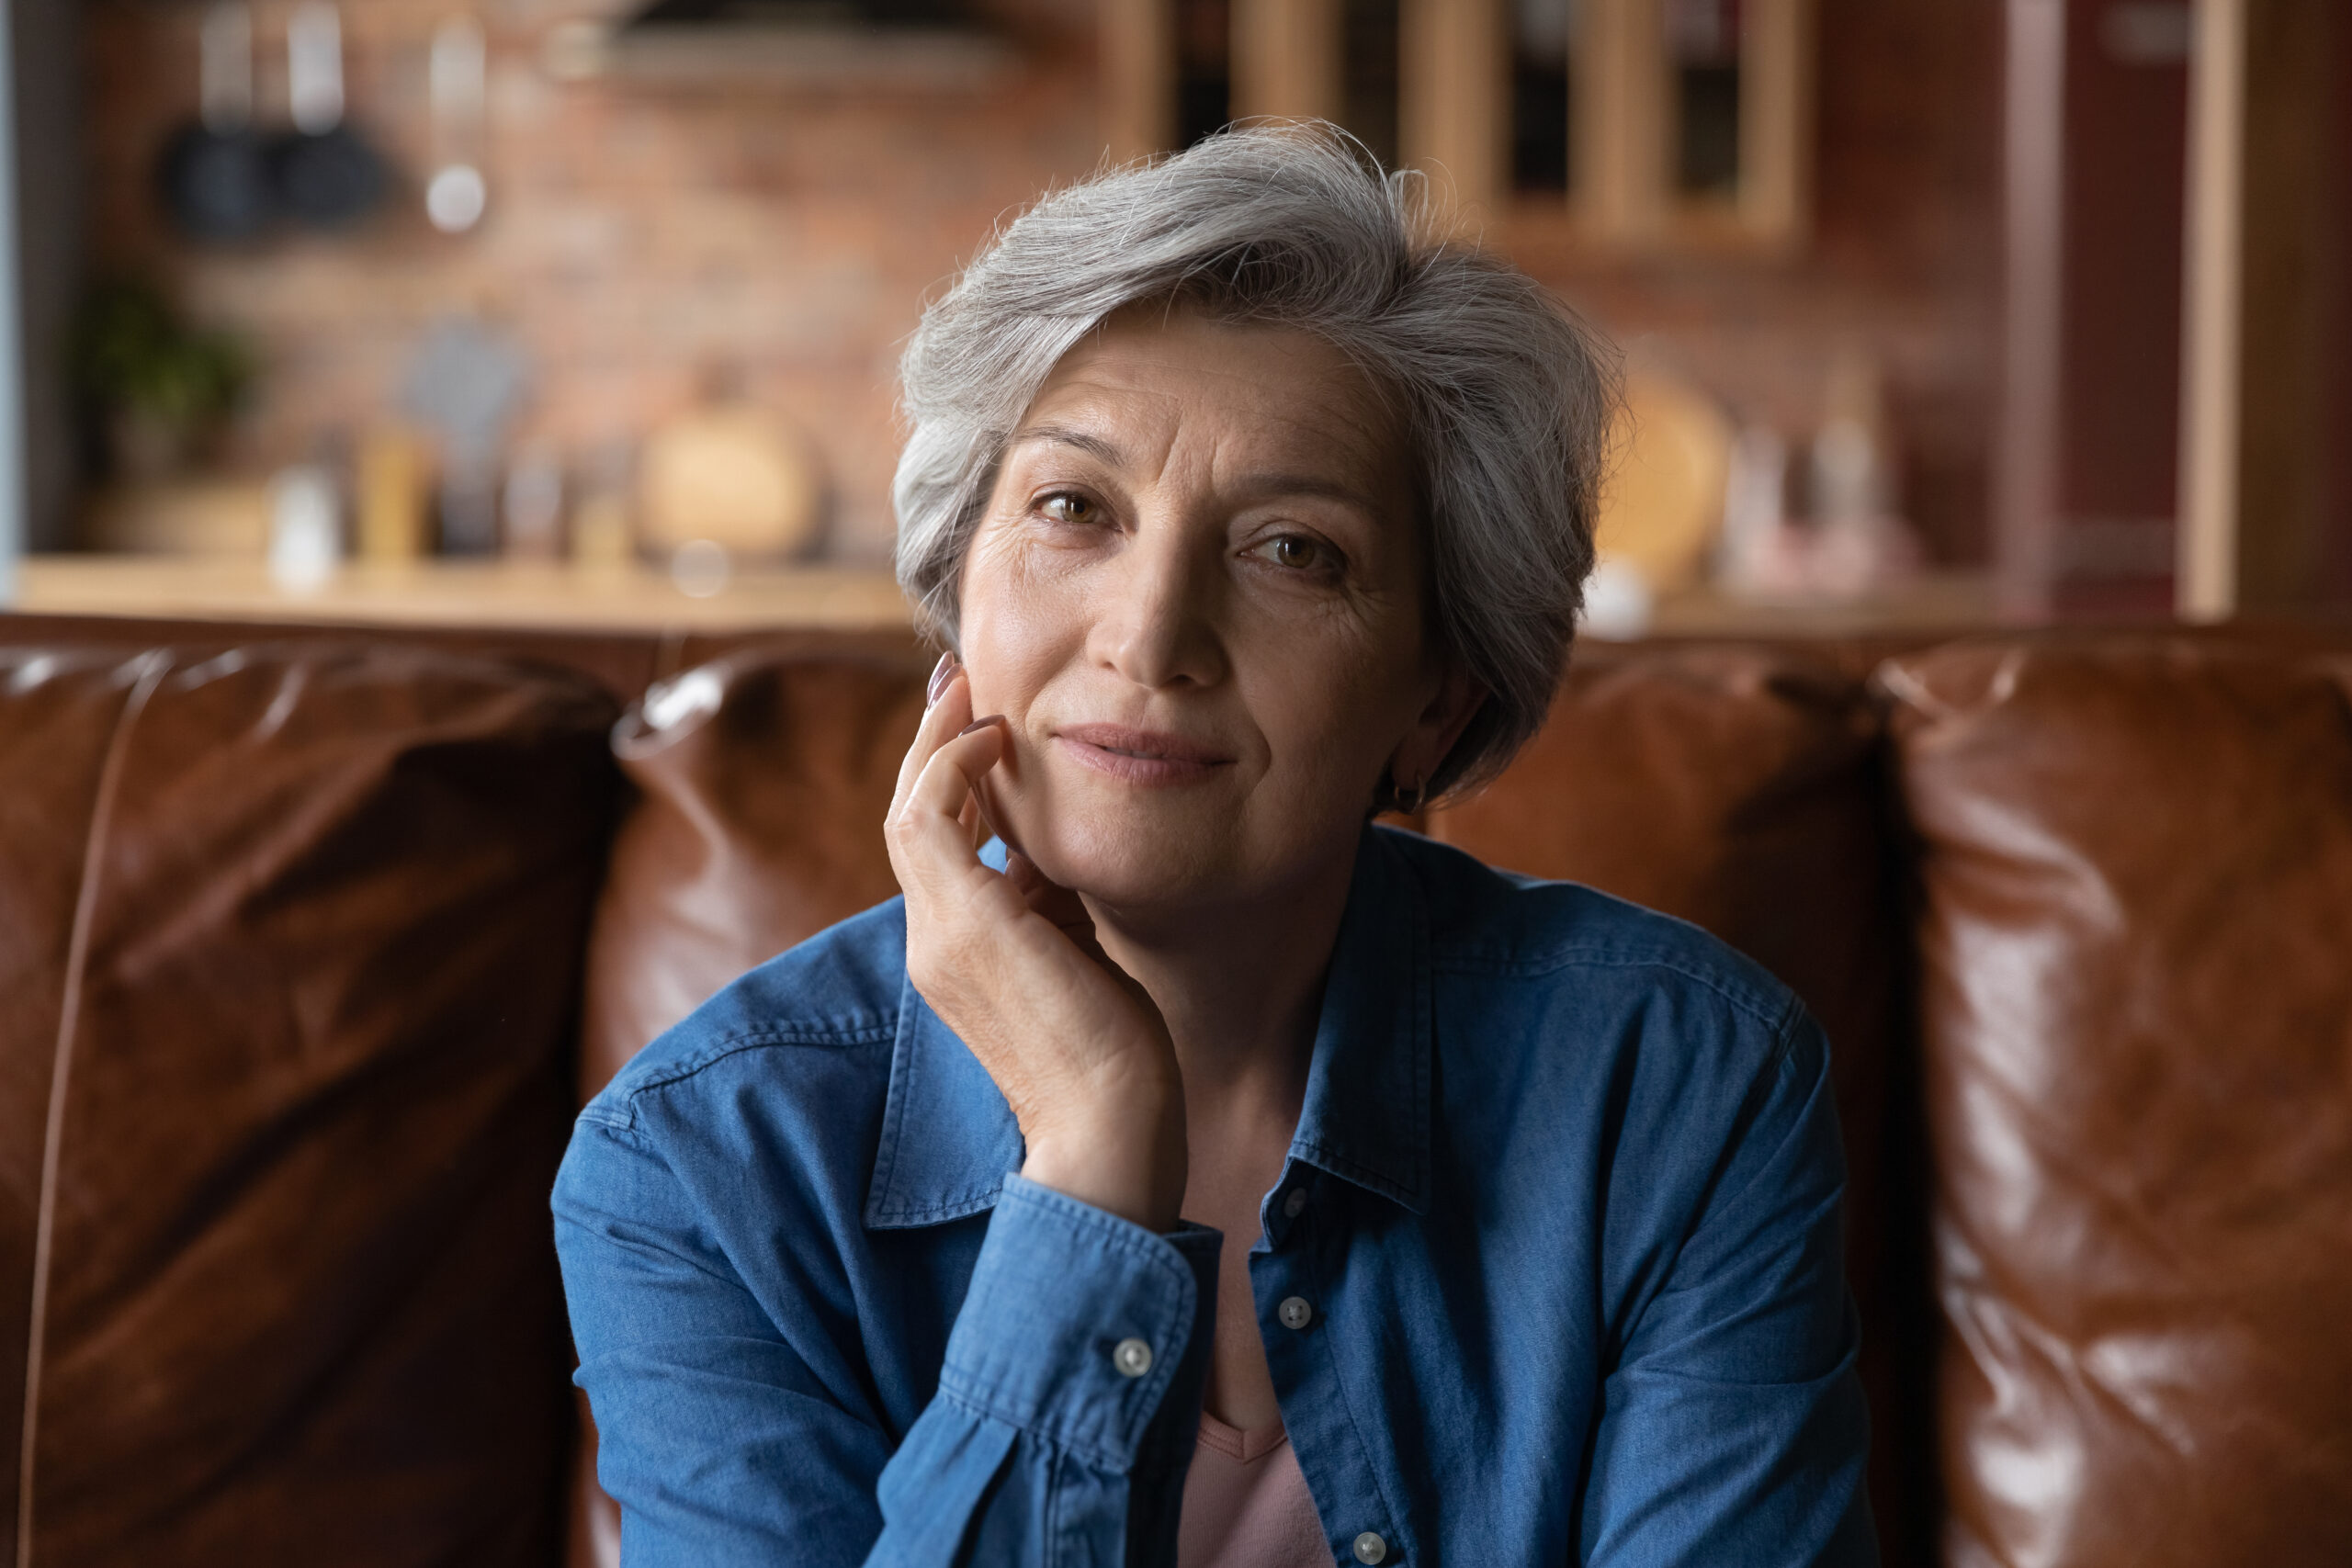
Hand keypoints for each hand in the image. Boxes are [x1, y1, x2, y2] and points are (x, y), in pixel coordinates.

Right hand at [884, 656, 1186, 1231]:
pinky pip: (931, 820)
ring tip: (971, 691)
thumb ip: (1051, 900)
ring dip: (937, 744)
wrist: (1110, 1123)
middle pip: (908, 818)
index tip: (979, 726)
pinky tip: (995, 739)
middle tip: (959, 682)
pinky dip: (954, 769)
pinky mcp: (963, 925)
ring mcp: (938, 935)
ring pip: (909, 812)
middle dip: (931, 744)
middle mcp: (931, 942)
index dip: (948, 780)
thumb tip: (1051, 847)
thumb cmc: (1109, 1053)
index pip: (933, 848)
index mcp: (954, 952)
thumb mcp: (1075, 951)